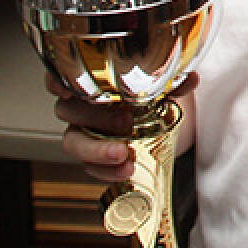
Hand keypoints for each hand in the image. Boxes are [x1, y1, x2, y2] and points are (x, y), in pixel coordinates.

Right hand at [46, 72, 197, 183]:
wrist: (163, 122)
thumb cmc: (152, 95)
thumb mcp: (163, 85)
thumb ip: (174, 81)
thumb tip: (190, 78)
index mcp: (93, 81)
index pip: (62, 76)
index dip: (57, 82)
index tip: (66, 89)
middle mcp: (82, 106)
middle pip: (67, 110)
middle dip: (95, 117)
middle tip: (125, 122)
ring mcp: (85, 132)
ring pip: (74, 142)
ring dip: (97, 150)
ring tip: (123, 154)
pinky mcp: (95, 157)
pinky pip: (90, 167)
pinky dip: (107, 171)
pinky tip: (125, 170)